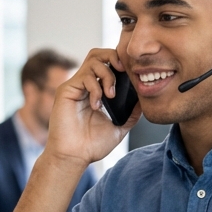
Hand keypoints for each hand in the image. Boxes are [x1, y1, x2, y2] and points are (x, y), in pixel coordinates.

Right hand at [44, 48, 139, 168]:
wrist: (74, 157)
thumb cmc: (92, 145)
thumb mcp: (119, 127)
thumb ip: (132, 113)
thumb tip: (144, 100)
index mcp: (96, 90)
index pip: (107, 64)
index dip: (120, 63)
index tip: (131, 75)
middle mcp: (84, 85)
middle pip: (98, 54)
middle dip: (114, 57)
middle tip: (124, 71)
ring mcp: (75, 86)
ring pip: (93, 60)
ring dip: (107, 75)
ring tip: (110, 95)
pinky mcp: (66, 90)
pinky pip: (84, 77)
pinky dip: (96, 88)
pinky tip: (97, 105)